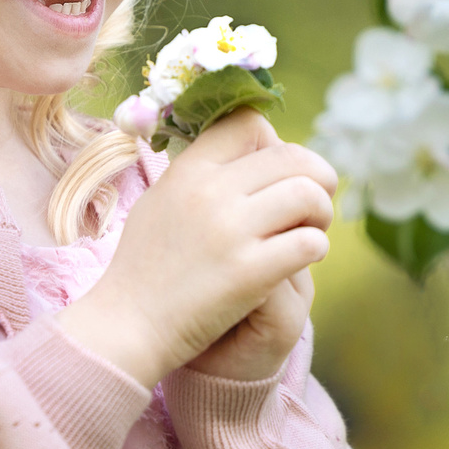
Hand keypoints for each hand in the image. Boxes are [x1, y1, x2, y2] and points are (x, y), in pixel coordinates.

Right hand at [57, 108, 334, 382]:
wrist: (128, 326)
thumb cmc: (145, 268)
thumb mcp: (160, 201)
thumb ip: (199, 173)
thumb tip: (248, 148)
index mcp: (188, 171)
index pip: (249, 123)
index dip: (274, 142)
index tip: (276, 171)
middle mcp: (211, 192)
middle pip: (292, 156)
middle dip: (316, 176)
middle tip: (313, 203)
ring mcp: (231, 232)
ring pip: (309, 195)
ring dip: (320, 213)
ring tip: (311, 230)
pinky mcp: (251, 272)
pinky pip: (310, 242)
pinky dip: (315, 248)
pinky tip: (301, 259)